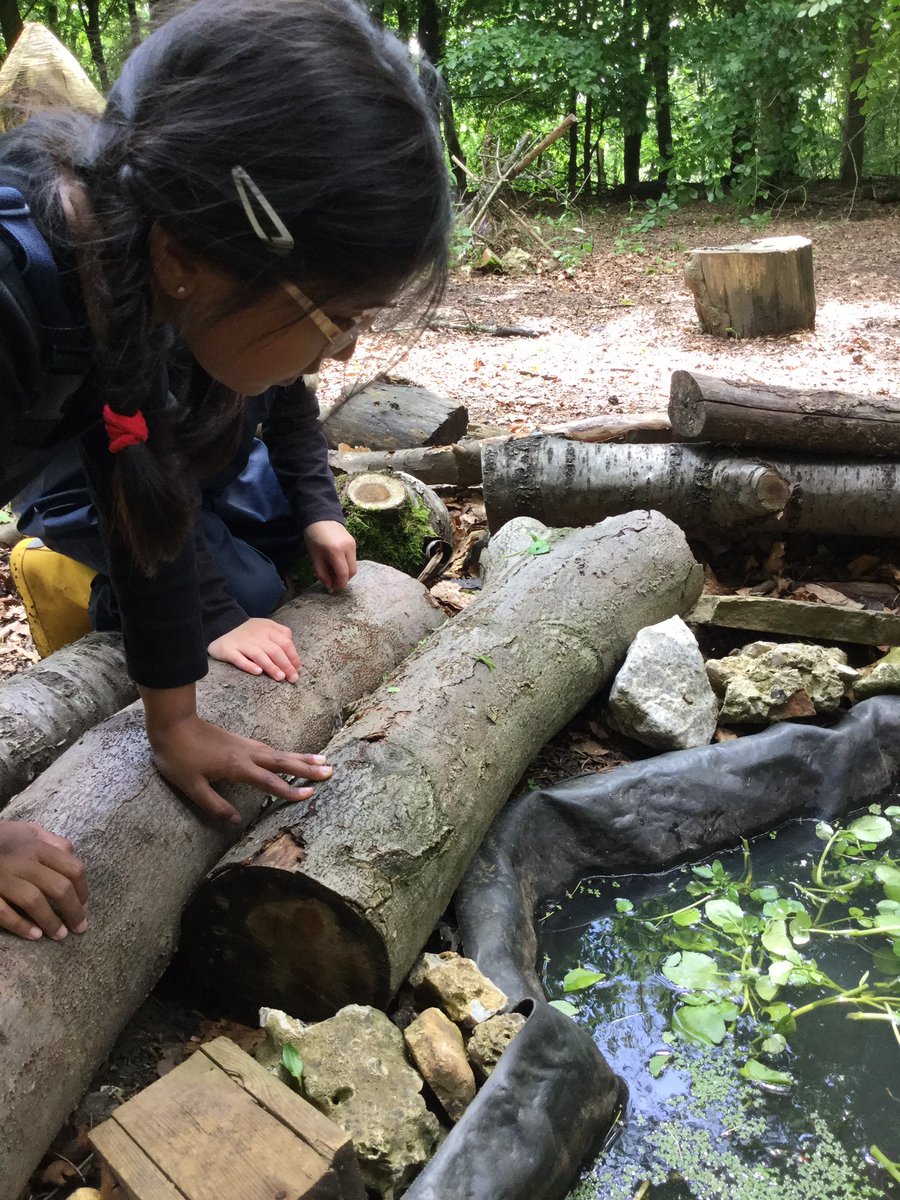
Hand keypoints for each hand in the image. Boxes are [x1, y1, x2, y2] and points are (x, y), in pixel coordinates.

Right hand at [0, 821, 87, 940]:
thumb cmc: (2, 837)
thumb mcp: (29, 831)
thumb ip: (52, 842)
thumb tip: (73, 858)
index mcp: (38, 847)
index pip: (72, 868)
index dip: (83, 889)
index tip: (84, 904)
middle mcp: (23, 862)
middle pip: (58, 887)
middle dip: (73, 910)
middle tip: (80, 927)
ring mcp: (4, 878)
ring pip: (33, 901)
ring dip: (50, 921)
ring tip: (61, 935)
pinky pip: (3, 912)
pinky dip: (20, 925)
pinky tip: (34, 935)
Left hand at [141, 684, 332, 823]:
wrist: (172, 723)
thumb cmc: (179, 757)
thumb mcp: (191, 787)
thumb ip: (214, 805)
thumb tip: (235, 822)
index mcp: (237, 767)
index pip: (270, 781)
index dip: (290, 790)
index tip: (310, 795)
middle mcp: (247, 754)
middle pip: (282, 761)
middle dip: (307, 767)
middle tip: (330, 770)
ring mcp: (245, 745)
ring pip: (278, 752)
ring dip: (299, 757)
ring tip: (320, 759)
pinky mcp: (240, 741)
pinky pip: (269, 748)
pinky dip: (284, 753)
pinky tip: (287, 756)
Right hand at [209, 617, 300, 682]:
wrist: (221, 624)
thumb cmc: (249, 631)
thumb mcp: (266, 627)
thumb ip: (281, 634)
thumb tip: (293, 653)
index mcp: (268, 629)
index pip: (285, 642)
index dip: (293, 656)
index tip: (297, 669)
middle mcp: (256, 635)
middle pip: (274, 650)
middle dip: (286, 665)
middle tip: (293, 678)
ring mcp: (242, 643)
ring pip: (259, 655)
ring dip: (271, 667)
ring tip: (280, 678)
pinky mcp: (228, 650)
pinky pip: (239, 659)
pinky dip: (249, 665)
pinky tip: (258, 672)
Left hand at [304, 520, 356, 591]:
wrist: (321, 517)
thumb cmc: (314, 536)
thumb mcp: (314, 556)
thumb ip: (322, 572)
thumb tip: (329, 586)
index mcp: (335, 551)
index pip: (343, 574)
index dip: (339, 584)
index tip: (333, 588)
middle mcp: (348, 548)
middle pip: (352, 571)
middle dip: (344, 580)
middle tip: (333, 582)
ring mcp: (353, 544)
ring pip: (354, 566)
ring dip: (345, 573)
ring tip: (333, 572)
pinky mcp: (354, 543)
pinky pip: (353, 559)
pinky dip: (346, 565)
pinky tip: (337, 564)